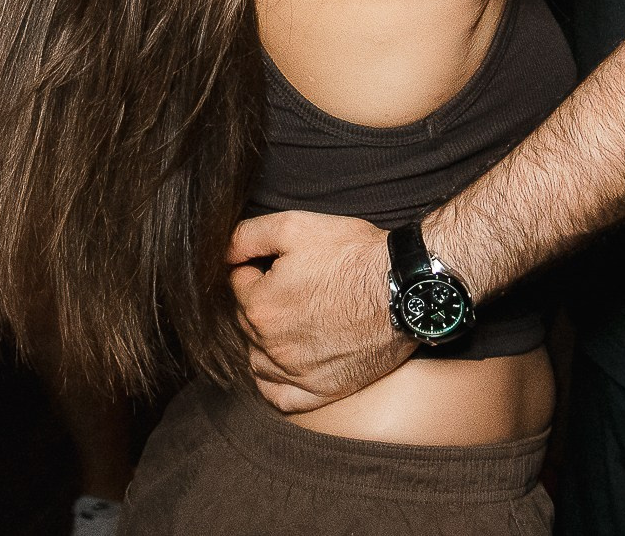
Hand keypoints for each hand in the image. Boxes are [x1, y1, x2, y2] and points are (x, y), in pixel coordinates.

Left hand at [227, 211, 412, 412]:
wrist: (405, 287)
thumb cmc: (353, 255)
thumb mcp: (296, 227)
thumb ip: (247, 237)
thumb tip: (219, 252)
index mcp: (260, 306)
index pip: (237, 285)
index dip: (256, 269)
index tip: (280, 264)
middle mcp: (272, 346)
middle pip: (246, 323)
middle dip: (261, 303)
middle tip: (292, 286)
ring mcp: (296, 373)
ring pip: (257, 360)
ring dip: (264, 341)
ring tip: (292, 319)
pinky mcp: (322, 391)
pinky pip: (280, 397)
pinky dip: (274, 383)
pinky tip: (283, 364)